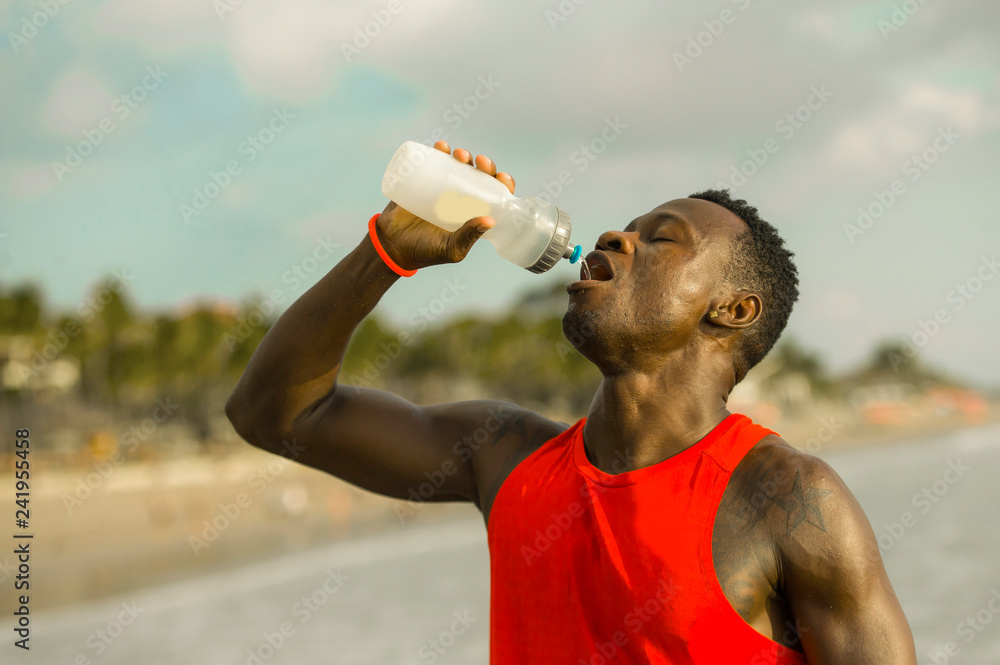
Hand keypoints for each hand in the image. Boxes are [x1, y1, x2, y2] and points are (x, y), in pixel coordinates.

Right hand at [375, 141, 515, 269]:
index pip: (494, 196)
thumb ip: (468, 236)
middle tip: (480, 162)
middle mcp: (461, 199)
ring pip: (459, 166)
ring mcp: (442, 189)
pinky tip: (442, 147)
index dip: (502, 183)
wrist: (391, 245)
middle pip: (480, 176)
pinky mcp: (423, 181)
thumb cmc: (426, 252)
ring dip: (464, 156)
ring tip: (459, 154)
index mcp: (473, 214)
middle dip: (485, 165)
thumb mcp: (451, 248)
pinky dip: (439, 151)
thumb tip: (491, 221)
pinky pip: (434, 162)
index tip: (502, 177)